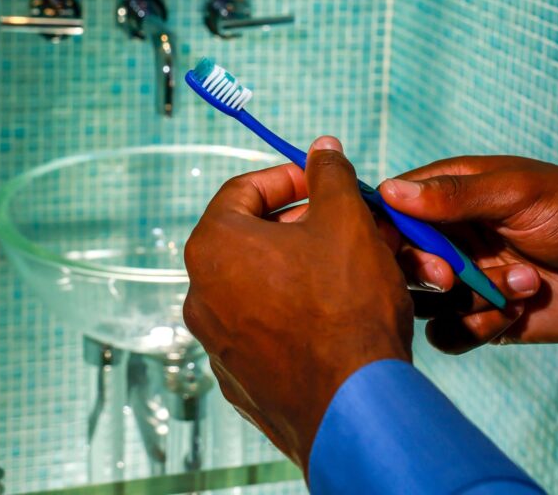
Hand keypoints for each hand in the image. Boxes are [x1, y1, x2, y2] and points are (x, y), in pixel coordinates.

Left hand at [183, 136, 412, 472]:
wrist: (355, 407)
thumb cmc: (345, 304)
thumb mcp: (344, 219)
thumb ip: (328, 174)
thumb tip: (322, 149)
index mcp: (213, 247)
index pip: (243, 190)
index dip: (288, 179)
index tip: (321, 182)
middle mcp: (201, 295)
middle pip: (255, 239)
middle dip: (308, 226)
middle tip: (349, 226)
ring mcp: (218, 344)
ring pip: (266, 286)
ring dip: (309, 269)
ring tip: (357, 269)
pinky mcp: (241, 382)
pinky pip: (269, 331)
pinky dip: (300, 314)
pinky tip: (343, 316)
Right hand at [379, 155, 557, 352]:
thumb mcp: (515, 192)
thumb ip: (453, 195)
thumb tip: (387, 191)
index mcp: (451, 194)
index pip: (393, 209)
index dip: (385, 230)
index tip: (394, 247)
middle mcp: (451, 236)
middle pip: (400, 260)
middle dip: (421, 271)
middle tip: (451, 276)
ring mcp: (466, 278)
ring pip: (424, 302)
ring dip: (467, 299)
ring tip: (519, 284)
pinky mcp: (484, 317)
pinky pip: (449, 335)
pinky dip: (476, 328)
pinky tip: (516, 311)